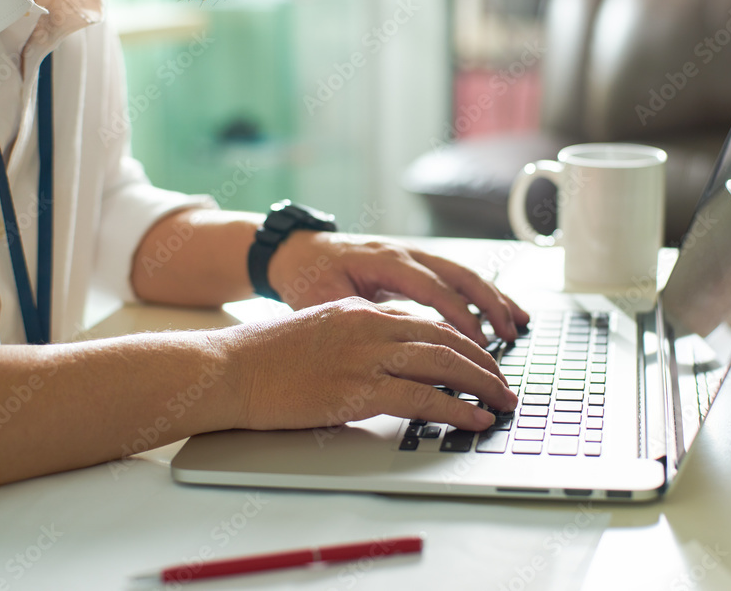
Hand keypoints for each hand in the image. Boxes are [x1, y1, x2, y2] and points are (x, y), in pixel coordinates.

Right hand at [216, 297, 518, 430]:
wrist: (227, 369)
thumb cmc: (262, 358)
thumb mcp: (317, 332)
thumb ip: (355, 339)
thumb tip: (385, 361)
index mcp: (360, 311)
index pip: (426, 321)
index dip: (461, 342)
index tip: (480, 360)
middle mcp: (370, 326)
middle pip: (446, 338)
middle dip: (483, 362)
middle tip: (504, 384)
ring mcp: (365, 356)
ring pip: (445, 363)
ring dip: (482, 384)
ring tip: (503, 402)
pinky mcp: (358, 389)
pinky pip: (424, 398)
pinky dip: (457, 409)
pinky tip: (476, 419)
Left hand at [267, 232, 530, 345]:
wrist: (298, 251)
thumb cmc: (307, 277)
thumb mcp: (324, 300)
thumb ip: (359, 317)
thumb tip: (389, 343)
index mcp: (383, 260)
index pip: (431, 288)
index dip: (458, 315)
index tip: (478, 342)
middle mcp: (405, 253)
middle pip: (459, 274)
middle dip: (489, 304)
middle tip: (508, 335)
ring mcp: (414, 255)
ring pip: (465, 273)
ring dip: (494, 297)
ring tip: (519, 323)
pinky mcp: (418, 264)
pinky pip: (457, 277)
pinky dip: (482, 294)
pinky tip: (501, 311)